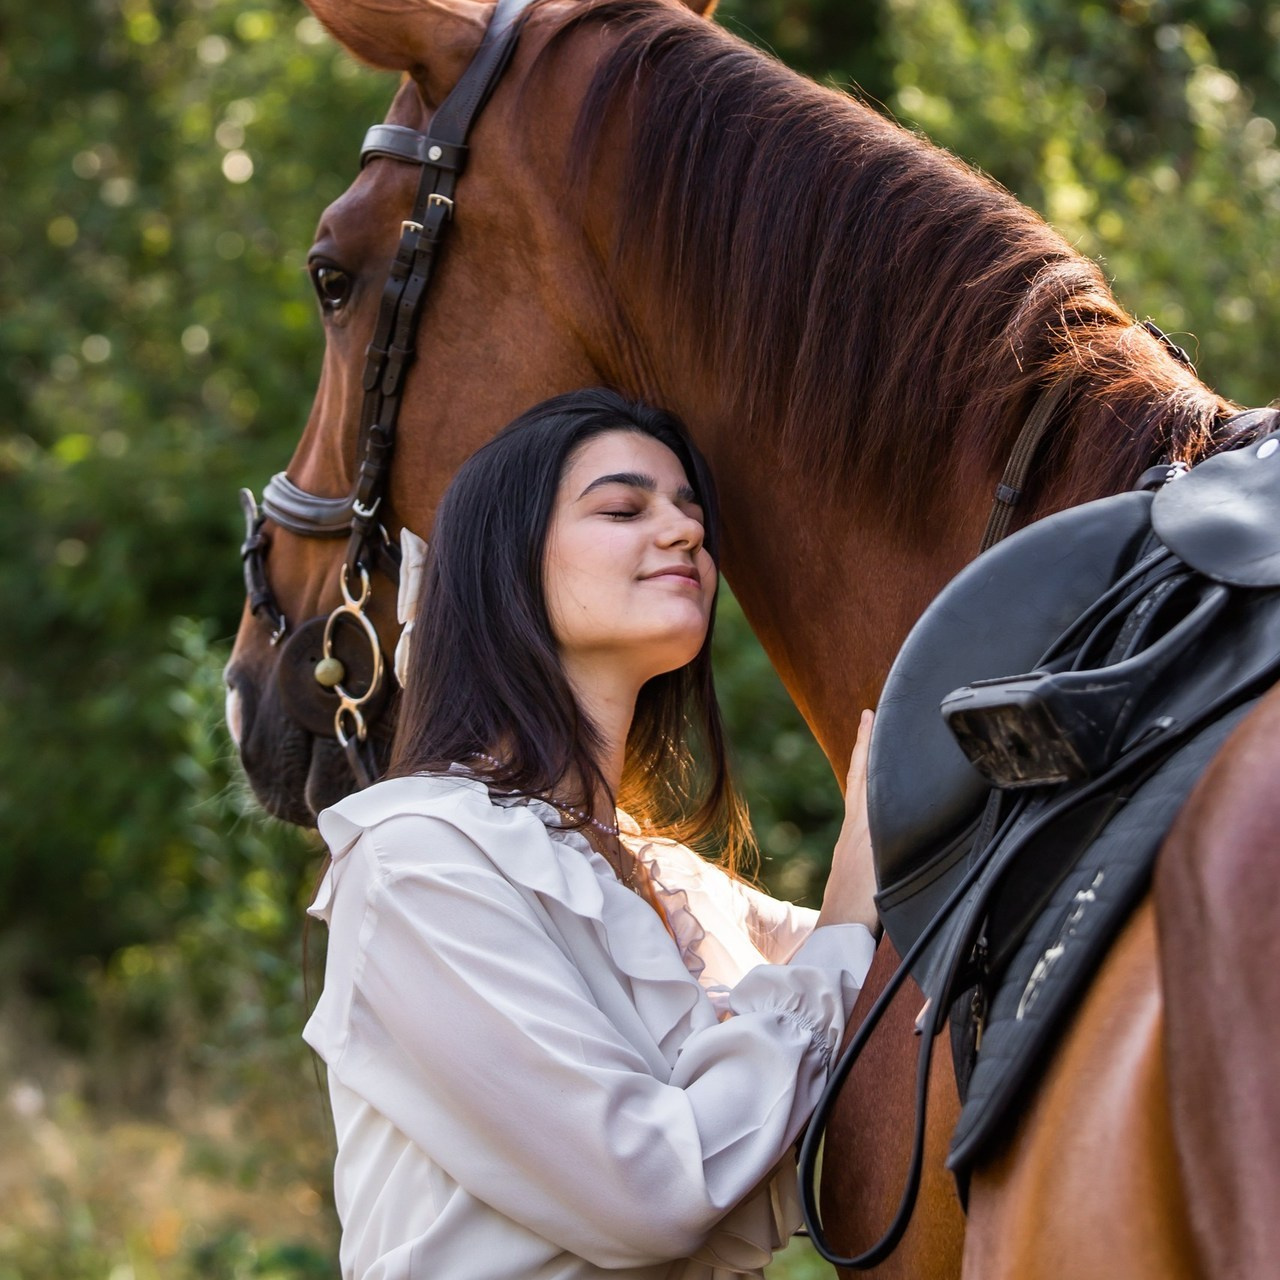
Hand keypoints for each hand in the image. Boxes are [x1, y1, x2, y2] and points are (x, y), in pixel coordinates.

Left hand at [815, 709, 880, 935]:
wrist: (840, 934)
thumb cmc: (866, 906)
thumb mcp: (887, 867)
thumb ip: (897, 842)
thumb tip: (906, 814)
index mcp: (861, 825)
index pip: (864, 773)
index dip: (867, 743)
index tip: (868, 714)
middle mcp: (852, 830)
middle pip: (858, 779)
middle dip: (865, 749)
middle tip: (869, 719)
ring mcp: (849, 845)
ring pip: (859, 798)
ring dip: (867, 773)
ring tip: (875, 755)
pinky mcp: (849, 862)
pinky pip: (860, 818)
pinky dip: (867, 801)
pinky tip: (873, 809)